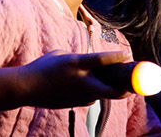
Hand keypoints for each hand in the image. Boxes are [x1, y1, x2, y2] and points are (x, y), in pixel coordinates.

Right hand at [0, 50, 130, 112]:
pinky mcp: (77, 104)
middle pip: (112, 90)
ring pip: (103, 93)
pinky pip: (93, 97)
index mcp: (76, 63)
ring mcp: (80, 95)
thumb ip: (81, 58)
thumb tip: (96, 63)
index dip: (118, 58)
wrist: (27, 88)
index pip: (103, 60)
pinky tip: (89, 85)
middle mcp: (82, 81)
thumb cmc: (43, 67)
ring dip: (111, 88)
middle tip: (133, 83)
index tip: (128, 55)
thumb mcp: (62, 55)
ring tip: (115, 80)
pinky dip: (95, 91)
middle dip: (126, 88)